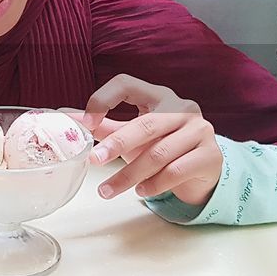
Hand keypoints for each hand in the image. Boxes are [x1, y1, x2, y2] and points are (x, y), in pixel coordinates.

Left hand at [70, 74, 222, 205]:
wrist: (202, 170)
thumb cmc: (163, 146)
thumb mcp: (133, 135)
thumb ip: (103, 126)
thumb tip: (67, 119)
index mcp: (158, 95)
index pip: (126, 83)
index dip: (104, 98)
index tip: (87, 123)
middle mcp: (182, 108)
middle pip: (145, 124)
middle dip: (117, 144)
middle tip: (94, 160)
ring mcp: (200, 130)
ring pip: (159, 153)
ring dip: (130, 174)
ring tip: (109, 190)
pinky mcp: (210, 155)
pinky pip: (177, 170)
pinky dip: (155, 184)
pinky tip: (141, 192)